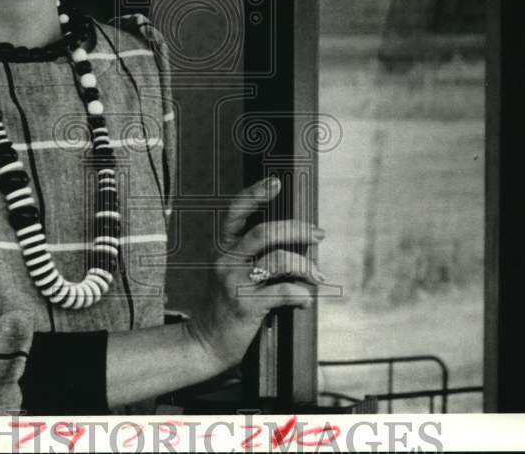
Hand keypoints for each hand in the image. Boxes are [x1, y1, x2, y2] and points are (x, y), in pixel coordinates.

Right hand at [185, 177, 325, 369]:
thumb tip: (296, 241)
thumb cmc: (226, 303)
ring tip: (318, 276)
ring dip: (306, 267)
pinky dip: (302, 295)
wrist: (205, 341)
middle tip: (319, 235)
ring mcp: (234, 282)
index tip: (275, 182)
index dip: (255, 194)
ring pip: (279, 261)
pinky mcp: (245, 305)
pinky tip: (305, 300)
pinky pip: (283, 292)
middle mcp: (225, 259)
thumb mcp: (231, 271)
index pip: (236, 211)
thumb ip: (253, 254)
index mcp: (223, 246)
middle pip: (265, 232)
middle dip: (298, 230)